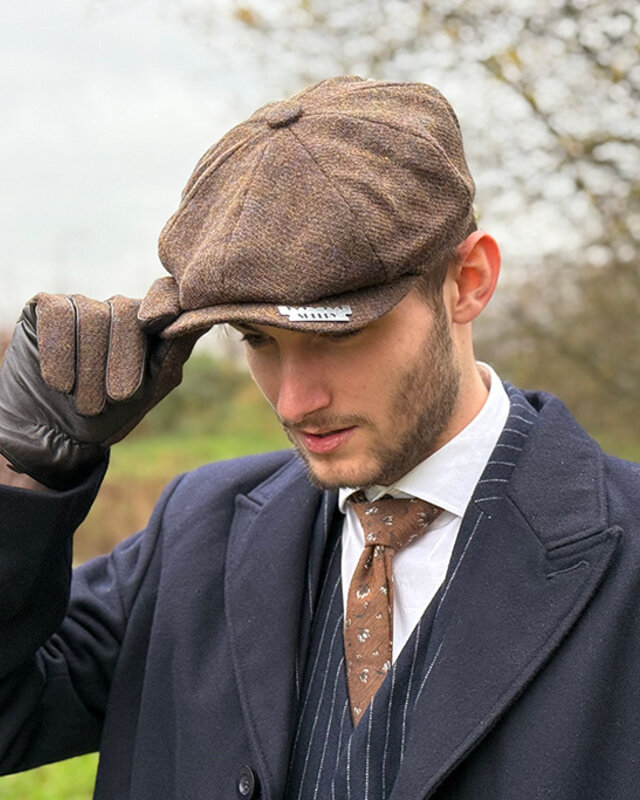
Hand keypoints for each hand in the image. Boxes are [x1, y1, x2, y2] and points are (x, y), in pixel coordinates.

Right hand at [0, 292, 201, 490]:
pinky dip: (59, 353)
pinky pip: (57, 314)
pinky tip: (60, 383)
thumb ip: (172, 353)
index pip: (166, 295)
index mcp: (151, 324)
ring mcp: (82, 304)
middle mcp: (118, 308)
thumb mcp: (149, 391)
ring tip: (84, 402)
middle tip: (112, 401)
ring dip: (88, 369)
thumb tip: (203, 319)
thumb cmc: (109, 414)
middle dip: (120, 363)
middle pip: (127, 313)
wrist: (55, 434)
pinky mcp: (46, 307)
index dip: (164, 303)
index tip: (156, 324)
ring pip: (91, 316)